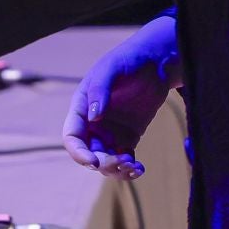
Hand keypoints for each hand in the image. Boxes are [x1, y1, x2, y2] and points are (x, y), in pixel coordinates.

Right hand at [61, 16, 179, 180]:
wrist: (156, 62)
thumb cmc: (129, 60)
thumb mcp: (111, 69)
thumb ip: (99, 90)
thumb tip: (93, 117)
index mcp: (81, 107)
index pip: (72, 136)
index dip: (78, 153)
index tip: (93, 162)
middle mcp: (92, 123)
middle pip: (89, 153)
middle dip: (102, 163)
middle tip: (122, 163)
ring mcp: (110, 132)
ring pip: (105, 161)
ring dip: (116, 169)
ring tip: (133, 167)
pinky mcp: (128, 137)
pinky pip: (124, 159)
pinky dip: (129, 167)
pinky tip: (139, 168)